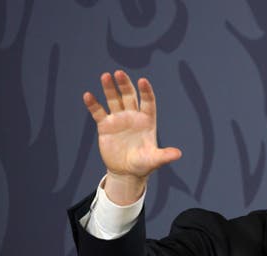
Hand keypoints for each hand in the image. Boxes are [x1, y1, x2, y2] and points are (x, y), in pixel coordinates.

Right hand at [83, 70, 181, 203]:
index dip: (146, 91)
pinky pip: (99, 112)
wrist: (126, 172)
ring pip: (114, 100)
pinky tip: (88, 95)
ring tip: (105, 76)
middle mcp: (133, 116)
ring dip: (109, 88)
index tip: (143, 81)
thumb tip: (178, 154)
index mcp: (147, 121)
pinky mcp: (105, 126)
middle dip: (125, 84)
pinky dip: (93, 104)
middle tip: (119, 73)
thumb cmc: (143, 164)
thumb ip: (165, 155)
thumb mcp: (154, 160)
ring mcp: (119, 119)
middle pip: (129, 96)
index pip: (148, 102)